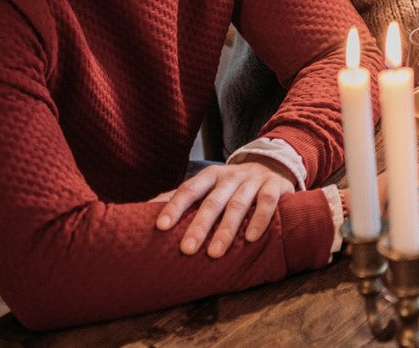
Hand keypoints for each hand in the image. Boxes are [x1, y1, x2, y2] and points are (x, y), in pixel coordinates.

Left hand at [154, 158, 295, 256]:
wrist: (272, 165)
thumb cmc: (232, 184)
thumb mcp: (208, 185)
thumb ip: (181, 197)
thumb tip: (143, 210)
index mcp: (211, 176)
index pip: (189, 189)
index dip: (175, 207)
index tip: (161, 226)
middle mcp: (231, 177)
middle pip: (213, 201)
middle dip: (200, 226)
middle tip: (187, 250)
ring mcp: (253, 181)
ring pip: (238, 204)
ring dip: (226, 229)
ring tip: (215, 253)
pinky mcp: (275, 186)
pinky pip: (267, 202)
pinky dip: (259, 220)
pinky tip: (250, 238)